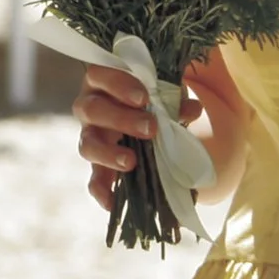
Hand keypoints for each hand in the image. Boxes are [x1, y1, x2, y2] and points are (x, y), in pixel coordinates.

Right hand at [72, 64, 198, 210]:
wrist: (145, 118)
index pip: (99, 75)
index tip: (143, 97)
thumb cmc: (149, 97)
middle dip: (121, 120)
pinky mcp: (98, 164)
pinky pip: (93, 179)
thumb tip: (191, 108)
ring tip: (131, 162)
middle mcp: (89, 107)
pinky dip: (101, 191)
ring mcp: (91, 137)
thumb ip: (173, 99)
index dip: (117, 86)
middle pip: (91, 110)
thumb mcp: (161, 93)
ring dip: (109, 154)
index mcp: (102, 82)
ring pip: (87, 144)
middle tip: (151, 129)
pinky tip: (112, 202)